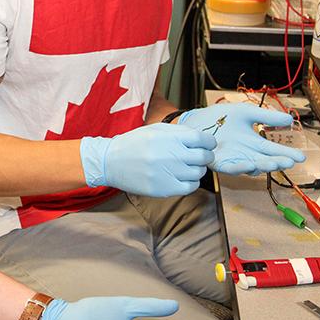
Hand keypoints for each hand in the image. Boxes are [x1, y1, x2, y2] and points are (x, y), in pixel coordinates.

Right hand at [80, 124, 215, 196]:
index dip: (209, 142)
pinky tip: (181, 177)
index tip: (207, 144)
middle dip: (205, 156)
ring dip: (196, 169)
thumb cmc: (133, 144)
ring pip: (199, 173)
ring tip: (184, 166)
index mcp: (168, 138)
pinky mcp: (164, 188)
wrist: (110, 162)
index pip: (202, 139)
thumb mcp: (155, 130)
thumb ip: (179, 132)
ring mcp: (168, 173)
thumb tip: (202, 138)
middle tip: (198, 156)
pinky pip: (190, 187)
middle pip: (204, 157)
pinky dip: (190, 182)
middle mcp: (170, 155)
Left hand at [178, 103, 304, 174]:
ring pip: (251, 167)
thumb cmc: (220, 116)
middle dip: (278, 162)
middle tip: (290, 161)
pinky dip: (242, 167)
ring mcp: (234, 160)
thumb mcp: (246, 113)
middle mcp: (246, 154)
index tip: (301, 156)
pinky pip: (232, 168)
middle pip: (265, 161)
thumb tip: (290, 120)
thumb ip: (266, 117)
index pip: (274, 150)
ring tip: (274, 163)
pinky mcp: (220, 163)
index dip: (287, 154)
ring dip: (263, 166)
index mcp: (254, 143)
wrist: (196, 119)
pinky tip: (251, 164)